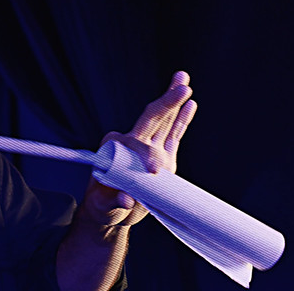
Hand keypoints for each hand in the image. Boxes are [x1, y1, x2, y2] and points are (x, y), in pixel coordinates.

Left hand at [80, 71, 197, 226]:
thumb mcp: (104, 206)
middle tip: (182, 86)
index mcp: (114, 149)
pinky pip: (172, 135)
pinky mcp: (161, 157)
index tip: (154, 170)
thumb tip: (127, 199)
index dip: (147, 154)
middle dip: (167, 103)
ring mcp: (148, 148)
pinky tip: (191, 104)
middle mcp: (131, 143)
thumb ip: (114, 201)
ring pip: (163, 121)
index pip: (135, 144)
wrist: (110, 213)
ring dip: (173, 101)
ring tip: (184, 80)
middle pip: (151, 118)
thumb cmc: (102, 208)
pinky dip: (181, 120)